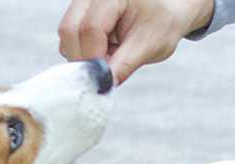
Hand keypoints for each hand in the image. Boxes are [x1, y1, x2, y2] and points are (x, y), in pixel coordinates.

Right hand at [58, 0, 214, 83]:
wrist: (167, 9)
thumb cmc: (162, 21)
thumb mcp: (149, 44)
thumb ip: (124, 65)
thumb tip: (103, 85)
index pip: (90, 28)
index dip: (95, 58)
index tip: (107, 77)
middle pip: (69, 31)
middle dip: (84, 59)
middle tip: (107, 70)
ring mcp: (83, 1)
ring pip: (66, 36)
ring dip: (84, 56)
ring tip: (110, 57)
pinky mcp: (80, 13)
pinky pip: (70, 38)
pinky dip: (84, 52)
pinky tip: (104, 51)